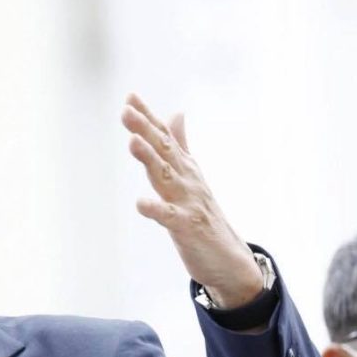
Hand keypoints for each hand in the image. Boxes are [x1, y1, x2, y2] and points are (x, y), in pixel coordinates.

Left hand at [121, 93, 262, 308]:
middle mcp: (187, 180)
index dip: (147, 118)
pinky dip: (156, 209)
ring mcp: (188, 202)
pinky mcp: (188, 227)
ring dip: (149, 158)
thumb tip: (176, 114)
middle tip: (127, 110)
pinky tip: (141, 204)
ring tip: (133, 141)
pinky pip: (169, 217)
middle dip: (144, 130)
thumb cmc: (204, 217)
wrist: (230, 260)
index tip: (130, 97)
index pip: (164, 138)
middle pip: (163, 151)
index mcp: (184, 169)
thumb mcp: (191, 176)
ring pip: (166, 176)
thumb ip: (180, 145)